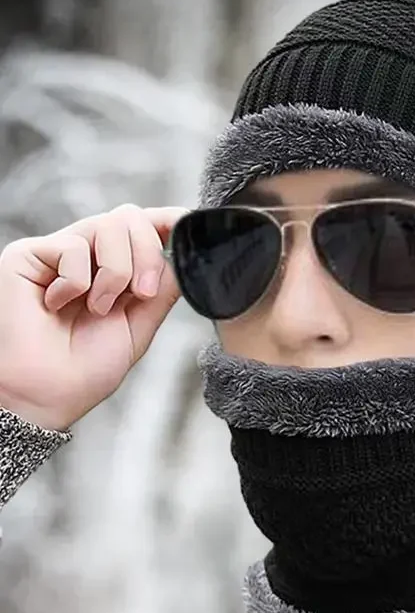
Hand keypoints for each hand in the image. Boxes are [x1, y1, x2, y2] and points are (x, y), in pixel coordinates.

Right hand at [0, 205, 186, 430]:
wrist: (45, 395)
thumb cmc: (85, 369)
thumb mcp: (140, 326)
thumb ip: (162, 289)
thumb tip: (184, 255)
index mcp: (118, 270)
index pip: (146, 227)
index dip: (169, 219)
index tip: (187, 228)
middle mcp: (90, 255)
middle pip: (131, 216)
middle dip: (148, 253)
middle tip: (143, 294)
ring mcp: (60, 252)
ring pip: (109, 224)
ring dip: (116, 272)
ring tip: (98, 307)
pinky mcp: (29, 254)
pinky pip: (73, 247)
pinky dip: (76, 281)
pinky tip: (58, 304)